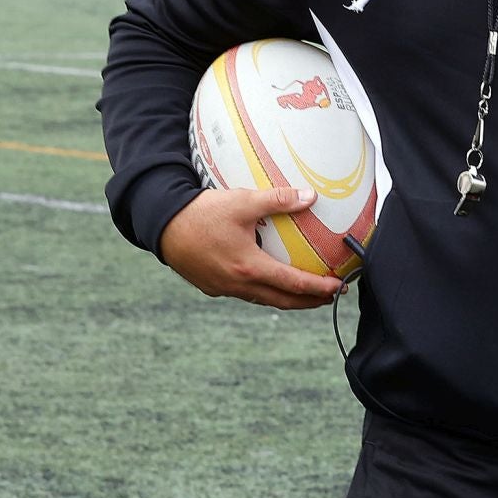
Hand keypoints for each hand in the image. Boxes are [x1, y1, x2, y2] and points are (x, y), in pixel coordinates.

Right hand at [158, 186, 342, 309]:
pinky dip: (264, 293)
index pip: (292, 284)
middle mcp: (237, 284)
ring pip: (262, 300)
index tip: (337, 288)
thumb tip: (311, 196)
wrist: (160, 225)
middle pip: (281, 300)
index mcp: (248, 267)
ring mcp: (223, 288)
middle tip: (330, 297)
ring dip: (286, 298)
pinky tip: (270, 283)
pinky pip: (244, 294)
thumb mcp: (242, 201)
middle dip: (308, 301)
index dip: (318, 288)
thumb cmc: (201, 213)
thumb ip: (278, 200)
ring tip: (306, 294)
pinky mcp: (211, 286)